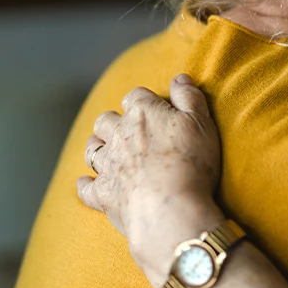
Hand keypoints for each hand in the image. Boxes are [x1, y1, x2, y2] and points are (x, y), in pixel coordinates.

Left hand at [77, 74, 224, 284]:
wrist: (170, 209)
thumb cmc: (191, 164)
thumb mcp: (202, 123)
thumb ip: (190, 97)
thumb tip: (180, 78)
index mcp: (143, 113)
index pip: (136, 96)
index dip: (145, 101)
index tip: (155, 110)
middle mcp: (119, 135)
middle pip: (106, 120)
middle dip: (114, 122)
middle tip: (127, 130)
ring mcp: (108, 165)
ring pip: (92, 148)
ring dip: (97, 147)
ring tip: (108, 151)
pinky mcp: (102, 193)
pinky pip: (85, 187)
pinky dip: (86, 184)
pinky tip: (88, 183)